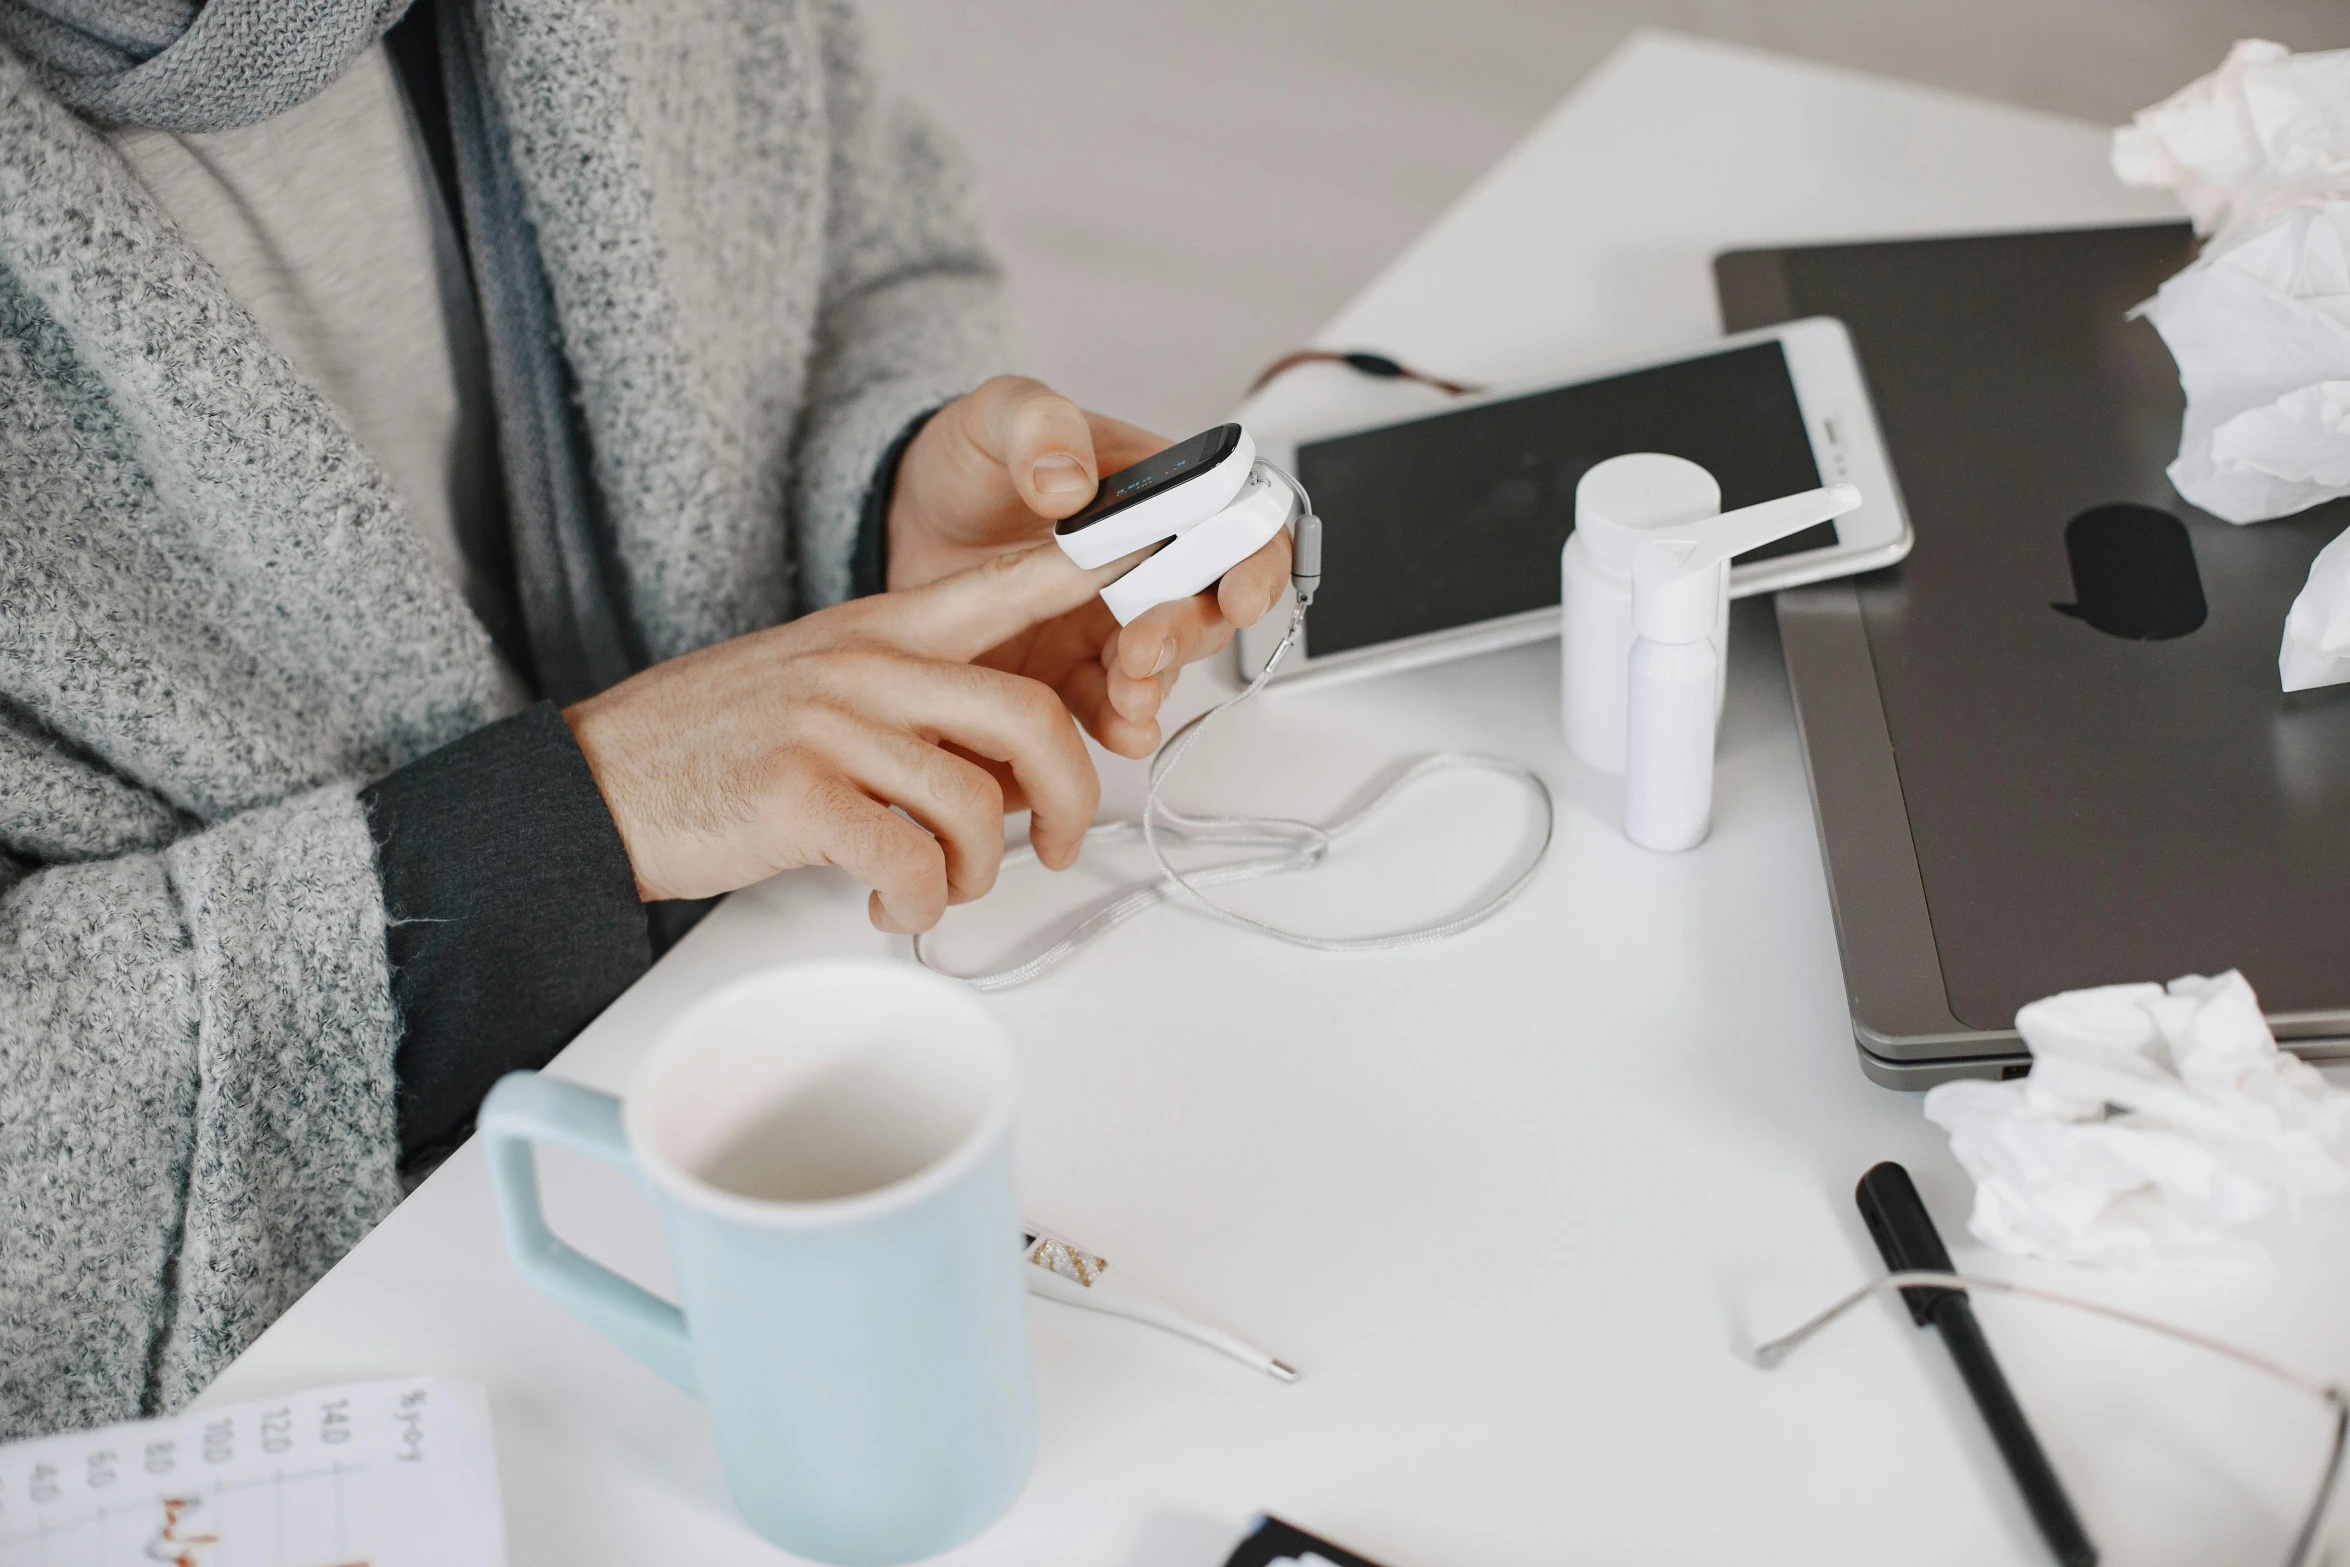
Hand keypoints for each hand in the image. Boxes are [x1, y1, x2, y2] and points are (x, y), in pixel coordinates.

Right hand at [563, 545, 1127, 932]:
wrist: (595, 782)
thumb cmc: (712, 744)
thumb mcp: (821, 689)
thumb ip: (918, 710)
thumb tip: (1009, 778)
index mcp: (880, 629)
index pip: (1009, 584)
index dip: (1096, 568)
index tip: (1166, 541)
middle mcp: (865, 666)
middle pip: (1029, 715)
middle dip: (1072, 794)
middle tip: (1062, 842)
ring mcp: (831, 727)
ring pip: (976, 803)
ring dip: (979, 871)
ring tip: (938, 890)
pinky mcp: (798, 796)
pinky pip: (911, 863)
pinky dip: (920, 905)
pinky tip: (891, 908)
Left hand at [886, 376, 1292, 755]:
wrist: (907, 519)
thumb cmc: (971, 460)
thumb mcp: (998, 414)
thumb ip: (1038, 425)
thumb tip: (1070, 482)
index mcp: (1158, 493)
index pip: (1240, 525)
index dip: (1256, 562)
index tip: (1236, 594)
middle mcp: (1150, 564)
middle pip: (1207, 608)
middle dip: (1188, 634)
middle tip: (1145, 645)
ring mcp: (1111, 623)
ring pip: (1165, 665)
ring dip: (1156, 684)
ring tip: (1128, 695)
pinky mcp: (1070, 670)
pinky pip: (1110, 705)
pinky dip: (1122, 723)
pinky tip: (1121, 730)